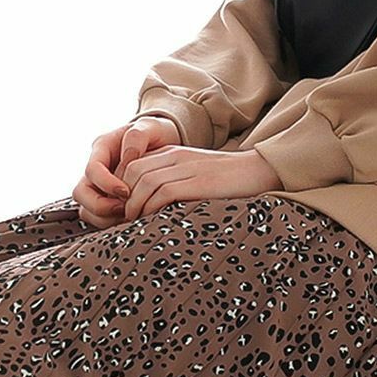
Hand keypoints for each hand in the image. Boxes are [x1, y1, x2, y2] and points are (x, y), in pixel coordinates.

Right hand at [73, 116, 180, 227]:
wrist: (162, 144)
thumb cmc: (155, 134)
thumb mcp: (150, 127)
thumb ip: (137, 137)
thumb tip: (128, 158)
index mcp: (102, 148)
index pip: (92, 170)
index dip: (106, 184)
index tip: (126, 192)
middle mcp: (96, 170)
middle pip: (81, 195)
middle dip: (100, 207)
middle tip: (124, 209)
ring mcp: (99, 187)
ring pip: (87, 211)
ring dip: (106, 219)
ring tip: (129, 216)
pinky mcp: (107, 202)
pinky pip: (100, 219)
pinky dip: (113, 223)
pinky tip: (132, 218)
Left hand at [119, 146, 281, 220]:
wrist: (256, 171)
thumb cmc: (224, 182)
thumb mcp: (192, 176)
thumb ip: (170, 183)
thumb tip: (147, 206)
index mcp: (171, 153)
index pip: (132, 165)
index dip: (120, 187)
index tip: (120, 209)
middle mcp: (175, 156)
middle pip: (132, 171)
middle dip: (122, 197)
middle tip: (121, 219)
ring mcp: (186, 168)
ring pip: (144, 182)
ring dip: (133, 205)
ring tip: (132, 223)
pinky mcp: (197, 182)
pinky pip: (163, 193)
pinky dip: (151, 208)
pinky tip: (150, 221)